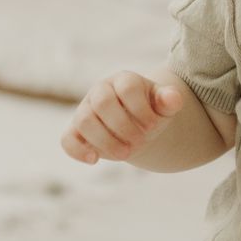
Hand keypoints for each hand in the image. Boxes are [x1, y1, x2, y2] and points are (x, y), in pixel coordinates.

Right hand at [61, 70, 184, 162]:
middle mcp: (100, 91)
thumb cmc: (150, 112)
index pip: (127, 87)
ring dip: (106, 141)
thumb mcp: (164, 106)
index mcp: (124, 80)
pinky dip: (78, 151)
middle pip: (102, 103)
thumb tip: (174, 98)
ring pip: (84, 121)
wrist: (137, 126)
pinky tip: (95, 160)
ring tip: (126, 154)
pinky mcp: (75, 131)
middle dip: (124, 127)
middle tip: (141, 142)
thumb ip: (169, 100)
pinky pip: (67, 140)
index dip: (141, 109)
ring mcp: (85, 110)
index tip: (153, 126)